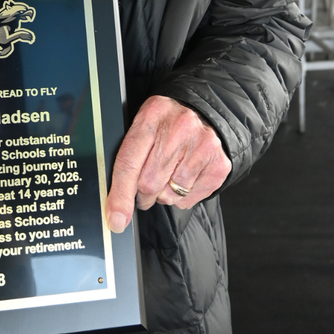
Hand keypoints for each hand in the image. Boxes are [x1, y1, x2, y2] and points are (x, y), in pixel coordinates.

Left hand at [105, 95, 230, 233]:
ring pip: (169, 196)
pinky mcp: (218, 165)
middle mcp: (180, 128)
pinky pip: (188, 201)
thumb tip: (114, 208)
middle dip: (143, 193)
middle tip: (146, 182)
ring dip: (163, 194)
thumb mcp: (143, 126)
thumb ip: (126, 158)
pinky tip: (184, 176)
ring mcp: (203, 146)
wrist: (204, 113)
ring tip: (169, 174)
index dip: (121, 195)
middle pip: (149, 184)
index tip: (117, 219)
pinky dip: (181, 197)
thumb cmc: (166, 123)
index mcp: (153, 115)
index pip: (130, 162)